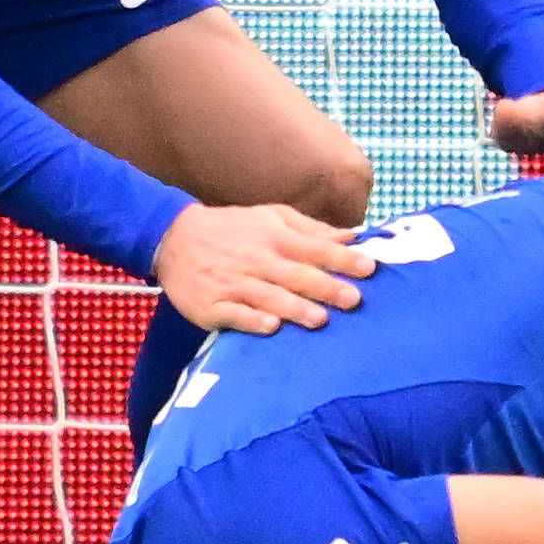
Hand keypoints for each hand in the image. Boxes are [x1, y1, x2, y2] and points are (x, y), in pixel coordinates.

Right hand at [151, 202, 374, 335]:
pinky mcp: (212, 306)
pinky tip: (270, 326)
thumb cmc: (232, 229)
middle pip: (296, 275)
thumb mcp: (270, 217)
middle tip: (354, 299)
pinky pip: (235, 314)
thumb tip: (353, 235)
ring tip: (320, 319)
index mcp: (274, 236)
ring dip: (294, 308)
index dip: (343, 258)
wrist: (173, 239)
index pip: (315, 248)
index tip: (370, 268)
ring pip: (269, 297)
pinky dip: (252, 320)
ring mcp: (233, 284)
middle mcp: (257, 260)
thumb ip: (311, 228)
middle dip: (326, 287)